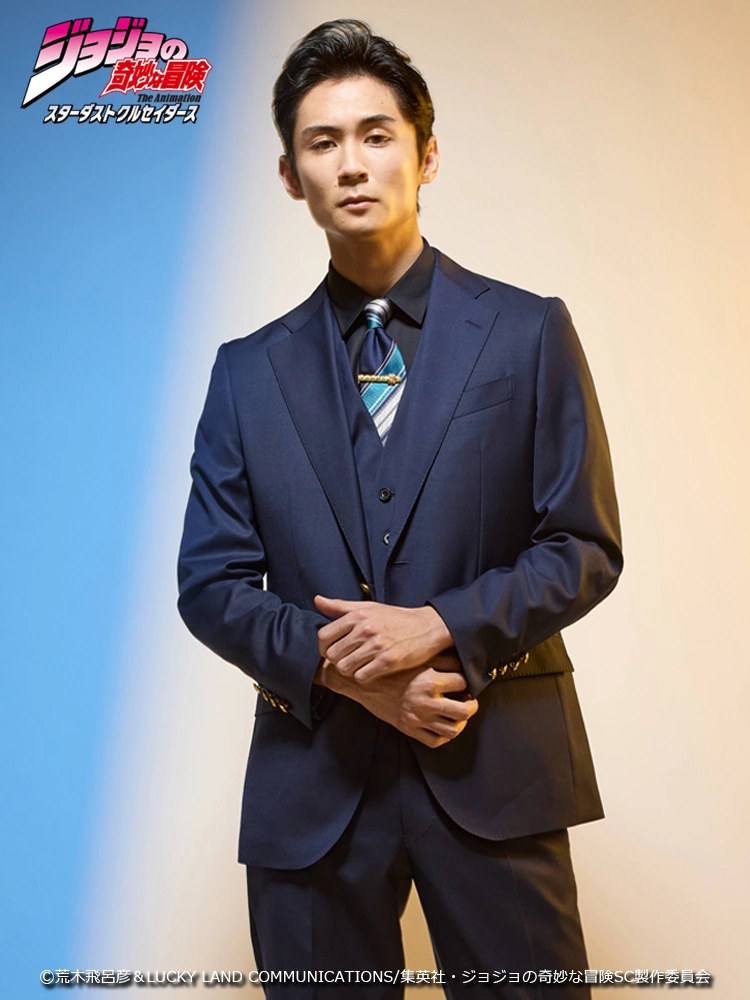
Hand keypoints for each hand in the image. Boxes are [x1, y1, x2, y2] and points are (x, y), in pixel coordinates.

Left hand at [315, 595, 452, 681]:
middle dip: (337, 660)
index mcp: (358, 615)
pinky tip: (372, 671)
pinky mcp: (388, 661)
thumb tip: (317, 600)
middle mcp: (365, 629)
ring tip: (360, 665)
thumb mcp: (368, 607)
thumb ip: (340, 606)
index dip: (324, 647)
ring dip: (350, 670)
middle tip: (348, 659)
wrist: (428, 627)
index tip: (333, 650)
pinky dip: (364, 677)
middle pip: (332, 655)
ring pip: (344, 668)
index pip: (324, 636)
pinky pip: (361, 677)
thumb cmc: (396, 618)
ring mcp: (376, 646)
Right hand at [315, 651, 477, 748]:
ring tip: (459, 713)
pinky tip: (444, 725)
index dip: (467, 679)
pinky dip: (444, 737)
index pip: (463, 681)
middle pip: (464, 710)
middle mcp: (425, 701)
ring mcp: (418, 718)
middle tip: (470, 699)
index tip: (465, 678)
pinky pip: (434, 741)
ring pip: (452, 730)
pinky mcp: (408, 729)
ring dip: (461, 723)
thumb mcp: (413, 656)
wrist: (359, 681)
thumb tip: (460, 655)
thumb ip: (438, 656)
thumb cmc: (387, 665)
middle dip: (472, 705)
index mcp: (429, 680)